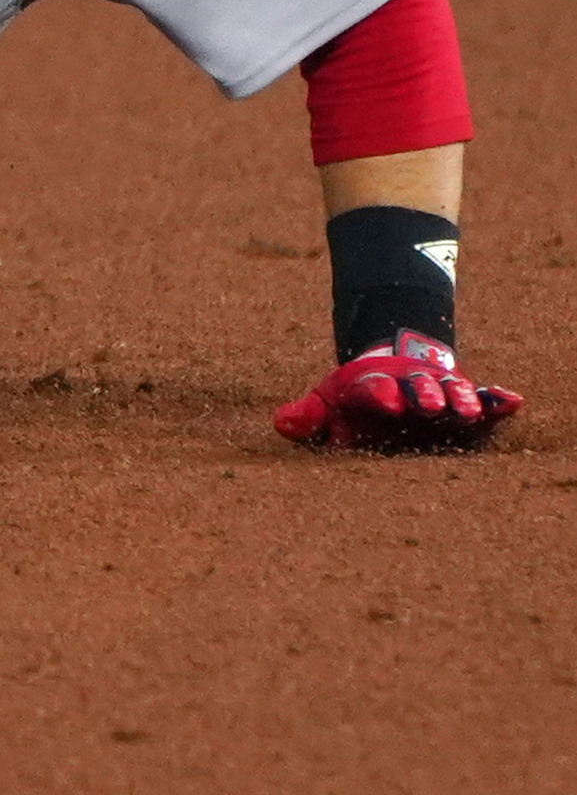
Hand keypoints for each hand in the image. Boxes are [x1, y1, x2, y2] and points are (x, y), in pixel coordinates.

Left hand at [275, 333, 520, 451]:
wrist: (391, 368)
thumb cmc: (356, 399)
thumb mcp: (330, 403)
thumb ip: (310, 415)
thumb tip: (281, 426)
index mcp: (373, 387)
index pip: (374, 389)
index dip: (379, 394)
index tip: (385, 400)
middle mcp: (409, 387)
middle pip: (417, 388)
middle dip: (424, 395)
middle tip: (430, 405)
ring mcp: (439, 391)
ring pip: (452, 391)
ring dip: (459, 399)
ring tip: (468, 410)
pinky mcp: (463, 398)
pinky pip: (484, 396)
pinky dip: (497, 399)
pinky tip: (512, 402)